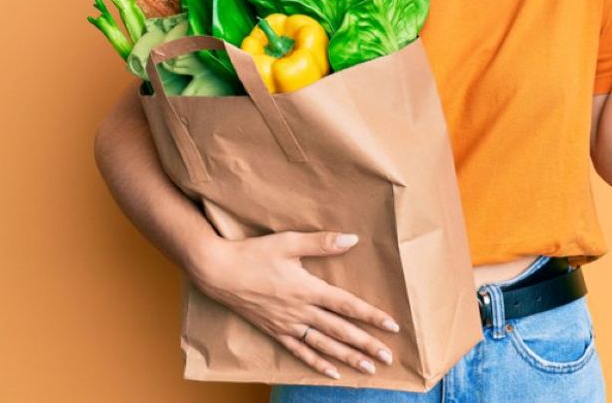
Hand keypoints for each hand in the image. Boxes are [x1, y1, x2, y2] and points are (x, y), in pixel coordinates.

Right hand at [190, 230, 398, 379]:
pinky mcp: (274, 331)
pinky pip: (299, 351)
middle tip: (388, 357)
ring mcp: (286, 324)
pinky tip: (332, 373)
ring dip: (347, 358)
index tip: (392, 326)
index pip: (347, 306)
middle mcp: (300, 311)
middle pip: (340, 332)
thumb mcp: (289, 242)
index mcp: (307, 289)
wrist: (218, 272)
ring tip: (368, 369)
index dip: (371, 316)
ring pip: (323, 346)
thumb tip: (352, 239)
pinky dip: (317, 363)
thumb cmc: (254, 254)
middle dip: (366, 344)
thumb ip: (321, 243)